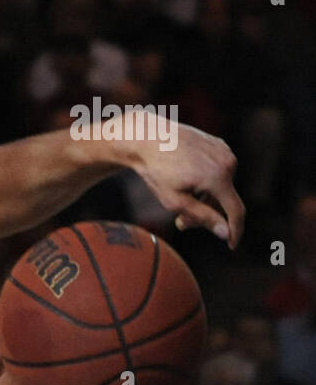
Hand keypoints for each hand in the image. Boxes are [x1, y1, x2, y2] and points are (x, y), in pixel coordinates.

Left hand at [131, 123, 242, 247]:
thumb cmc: (157, 172)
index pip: (236, 212)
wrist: (148, 138)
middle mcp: (228, 162)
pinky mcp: (219, 144)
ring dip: (205, 200)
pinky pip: (218, 172)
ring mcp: (225, 151)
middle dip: (206, 215)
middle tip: (180, 223)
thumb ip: (203, 218)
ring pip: (222, 187)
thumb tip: (225, 234)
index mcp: (219, 177)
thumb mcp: (177, 202)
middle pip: (226, 201)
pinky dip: (205, 184)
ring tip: (179, 200)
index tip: (231, 246)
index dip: (235, 232)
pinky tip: (186, 181)